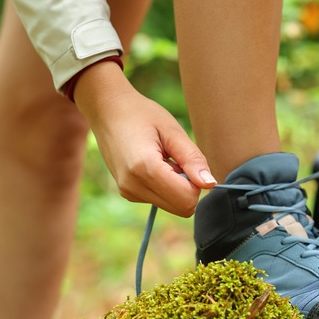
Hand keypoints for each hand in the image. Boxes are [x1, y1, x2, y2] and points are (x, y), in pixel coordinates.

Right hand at [73, 62, 215, 215]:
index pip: (187, 199)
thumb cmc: (142, 114)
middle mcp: (133, 186)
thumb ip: (193, 159)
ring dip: (176, 186)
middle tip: (176, 160)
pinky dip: (164, 185)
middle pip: (181, 208)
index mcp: (145, 168)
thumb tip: (210, 184)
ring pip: (172, 206)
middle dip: (188, 187)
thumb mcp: (173, 131)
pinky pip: (159, 199)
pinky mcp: (127, 193)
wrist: (107, 111)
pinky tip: (153, 164)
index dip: (197, 183)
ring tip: (162, 158)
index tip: (189, 161)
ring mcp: (128, 192)